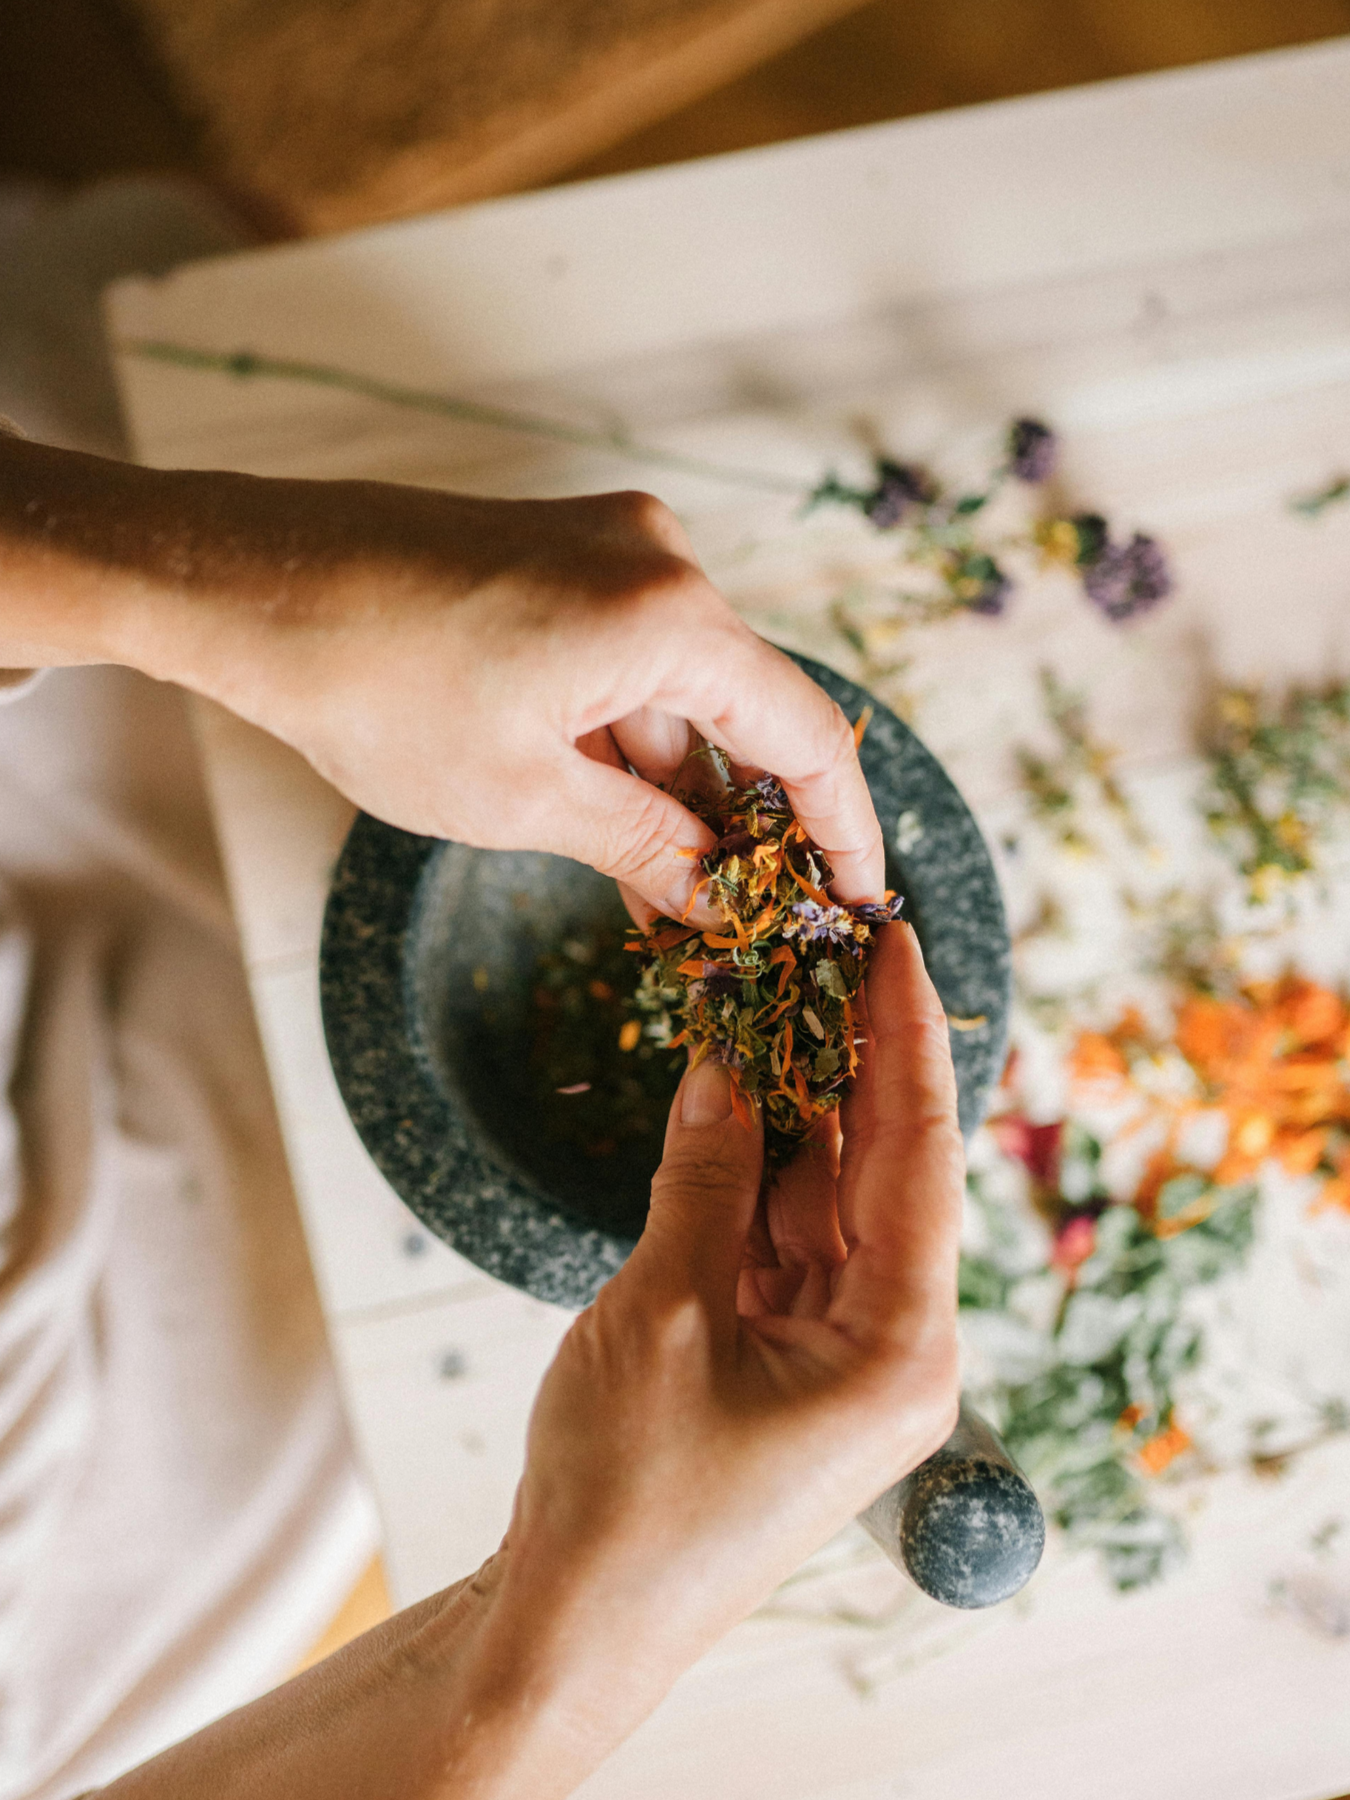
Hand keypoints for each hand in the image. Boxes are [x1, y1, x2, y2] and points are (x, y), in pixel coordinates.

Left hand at [0, 439, 883, 920]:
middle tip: (744, 921)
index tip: (854, 899)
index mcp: (670, 615)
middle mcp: (658, 563)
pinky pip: (625, 667)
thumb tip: (720, 898)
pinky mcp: (557, 560)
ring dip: (675, 795)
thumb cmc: (374, 688)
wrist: (246, 584)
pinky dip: (625, 748)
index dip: (842, 830)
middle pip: (743, 715)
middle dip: (743, 825)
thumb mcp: (524, 800)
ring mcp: (606, 552)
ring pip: (676, 698)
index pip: (805, 735)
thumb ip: (647, 848)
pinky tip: (618, 830)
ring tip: (669, 901)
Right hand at [490, 921, 963, 1784]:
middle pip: (883, 1171)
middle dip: (852, 1061)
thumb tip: (724, 1070)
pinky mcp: (787, 1362)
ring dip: (795, 1113)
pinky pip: (785, 1241)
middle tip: (828, 953)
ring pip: (830, 1200)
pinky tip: (732, 1100)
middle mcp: (893, 1350)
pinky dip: (755, 1176)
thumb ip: (705, 1179)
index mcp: (902, 1349)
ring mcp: (840, 1357)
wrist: (571, 1625)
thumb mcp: (662, 1310)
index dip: (907, 1037)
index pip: (920, 1156)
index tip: (898, 942)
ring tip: (773, 1003)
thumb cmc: (625, 1496)